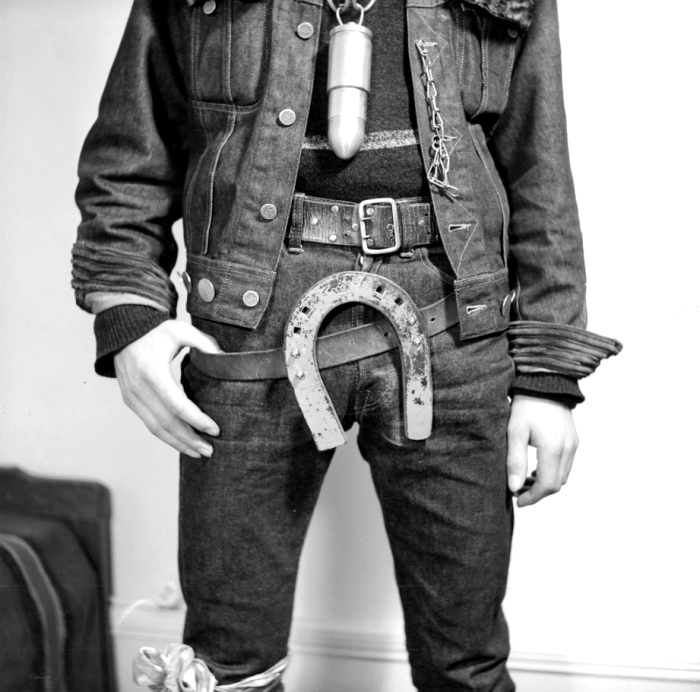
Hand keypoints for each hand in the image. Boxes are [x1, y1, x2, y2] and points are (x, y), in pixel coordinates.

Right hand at [114, 320, 222, 457]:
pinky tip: (182, 442)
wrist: (123, 329)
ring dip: (178, 443)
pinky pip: (149, 424)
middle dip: (190, 439)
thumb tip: (224, 360)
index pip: (177, 405)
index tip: (215, 429)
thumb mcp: (181, 329)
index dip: (197, 420)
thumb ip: (204, 342)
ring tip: (199, 452)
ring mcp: (132, 397)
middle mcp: (139, 388)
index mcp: (152, 371)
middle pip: (167, 423)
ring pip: (156, 428)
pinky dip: (167, 436)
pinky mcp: (130, 401)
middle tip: (211, 450)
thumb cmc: (156, 330)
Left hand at [506, 394, 578, 506]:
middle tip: (517, 490)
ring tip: (524, 479)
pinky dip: (552, 471)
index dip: (532, 498)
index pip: (547, 486)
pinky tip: (536, 467)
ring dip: (545, 483)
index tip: (517, 500)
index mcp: (554, 449)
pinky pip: (566, 464)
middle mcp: (568, 449)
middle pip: (557, 484)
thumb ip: (515, 461)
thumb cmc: (526, 405)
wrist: (545, 382)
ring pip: (563, 475)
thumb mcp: (515, 432)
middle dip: (538, 492)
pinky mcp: (573, 439)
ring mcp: (573, 444)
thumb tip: (513, 487)